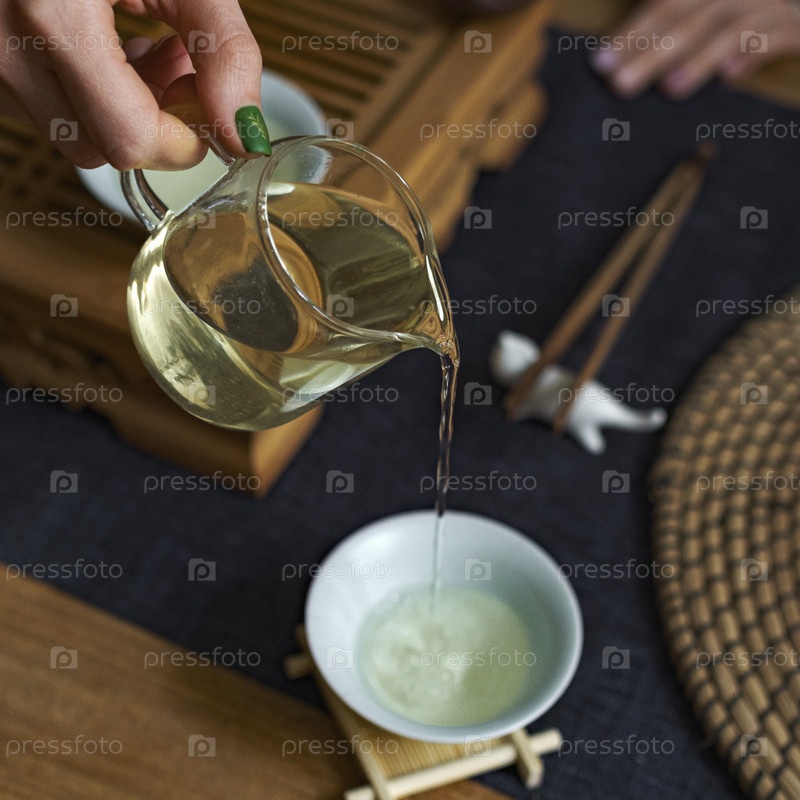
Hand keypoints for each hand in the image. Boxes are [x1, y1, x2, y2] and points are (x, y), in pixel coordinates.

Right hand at [0, 0, 264, 168]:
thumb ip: (224, 50)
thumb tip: (244, 135)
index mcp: (51, 15)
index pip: (131, 137)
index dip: (185, 140)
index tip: (211, 116)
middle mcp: (7, 49)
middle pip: (108, 148)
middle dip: (160, 122)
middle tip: (180, 65)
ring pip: (80, 136)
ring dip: (128, 110)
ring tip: (145, 46)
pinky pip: (53, 113)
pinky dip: (94, 97)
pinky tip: (109, 49)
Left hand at [591, 0, 799, 98]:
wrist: (793, 8)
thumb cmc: (737, 13)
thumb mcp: (699, 12)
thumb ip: (671, 22)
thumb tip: (616, 58)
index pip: (665, 3)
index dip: (633, 31)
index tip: (602, 62)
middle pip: (690, 13)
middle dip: (653, 50)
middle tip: (621, 83)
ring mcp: (767, 2)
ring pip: (730, 29)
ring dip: (699, 59)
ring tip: (670, 88)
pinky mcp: (793, 25)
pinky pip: (774, 36)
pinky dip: (753, 52)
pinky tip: (731, 75)